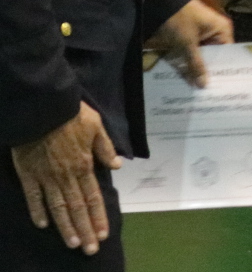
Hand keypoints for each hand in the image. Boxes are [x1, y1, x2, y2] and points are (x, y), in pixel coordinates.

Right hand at [10, 103, 119, 253]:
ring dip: (66, 227)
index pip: (94, 197)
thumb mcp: (96, 126)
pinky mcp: (28, 174)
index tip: (104, 234)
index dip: (99, 217)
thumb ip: (105, 148)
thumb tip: (116, 166)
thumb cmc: (71, 114)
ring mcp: (47, 177)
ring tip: (73, 244)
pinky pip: (33, 197)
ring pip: (58, 207)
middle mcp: (67, 176)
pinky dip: (37, 211)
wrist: (43, 108)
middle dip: (85, 230)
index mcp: (84, 165)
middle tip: (91, 250)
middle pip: (78, 208)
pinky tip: (43, 225)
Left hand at [146, 0, 233, 88]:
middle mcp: (214, 34)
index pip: (228, 55)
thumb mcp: (187, 43)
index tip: (222, 88)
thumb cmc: (180, 19)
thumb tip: (203, 86)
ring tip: (196, 91)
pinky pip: (191, 55)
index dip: (224, 70)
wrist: (159, 1)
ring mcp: (201, 37)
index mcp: (222, 31)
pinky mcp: (188, 39)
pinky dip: (187, 64)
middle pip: (214, 58)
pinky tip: (185, 80)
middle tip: (208, 93)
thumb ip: (196, 64)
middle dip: (208, 73)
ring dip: (196, 70)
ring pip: (201, 58)